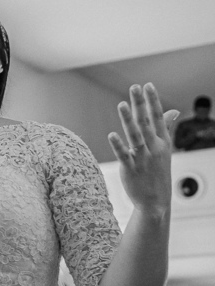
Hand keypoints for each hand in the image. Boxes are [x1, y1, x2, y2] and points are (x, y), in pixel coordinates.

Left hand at [108, 84, 177, 217]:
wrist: (155, 200)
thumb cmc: (158, 172)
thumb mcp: (165, 149)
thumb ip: (167, 128)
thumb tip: (173, 111)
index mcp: (163, 142)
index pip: (158, 117)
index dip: (153, 101)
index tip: (147, 85)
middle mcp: (154, 148)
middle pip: (147, 122)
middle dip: (141, 104)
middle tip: (134, 87)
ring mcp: (143, 158)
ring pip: (135, 135)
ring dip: (128, 120)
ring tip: (122, 104)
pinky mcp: (131, 168)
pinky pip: (124, 155)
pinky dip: (119, 145)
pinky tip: (111, 135)